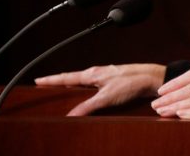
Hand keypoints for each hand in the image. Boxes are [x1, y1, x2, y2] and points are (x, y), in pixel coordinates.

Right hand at [34, 63, 165, 115]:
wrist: (152, 78)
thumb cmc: (131, 83)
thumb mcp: (107, 97)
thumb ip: (88, 106)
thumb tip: (70, 116)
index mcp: (92, 74)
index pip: (66, 77)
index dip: (51, 80)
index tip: (37, 80)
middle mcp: (97, 73)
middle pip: (73, 78)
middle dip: (59, 82)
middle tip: (45, 86)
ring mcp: (106, 76)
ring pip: (84, 81)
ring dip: (73, 86)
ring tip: (62, 91)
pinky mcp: (113, 81)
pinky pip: (94, 85)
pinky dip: (85, 90)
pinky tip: (86, 95)